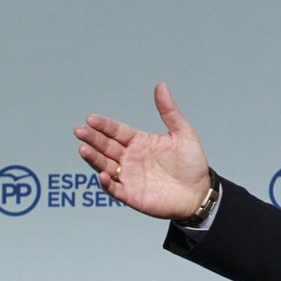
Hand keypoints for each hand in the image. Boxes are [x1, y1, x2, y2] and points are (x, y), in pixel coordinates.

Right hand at [74, 82, 212, 220]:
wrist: (200, 191)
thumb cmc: (192, 162)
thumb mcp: (183, 133)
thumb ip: (169, 111)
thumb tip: (160, 85)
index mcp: (140, 142)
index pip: (117, 132)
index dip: (104, 125)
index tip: (91, 118)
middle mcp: (131, 158)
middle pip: (107, 147)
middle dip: (93, 138)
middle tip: (80, 130)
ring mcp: (130, 176)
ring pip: (106, 166)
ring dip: (94, 158)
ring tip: (83, 148)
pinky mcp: (132, 195)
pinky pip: (115, 189)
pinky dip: (107, 183)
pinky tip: (103, 174)